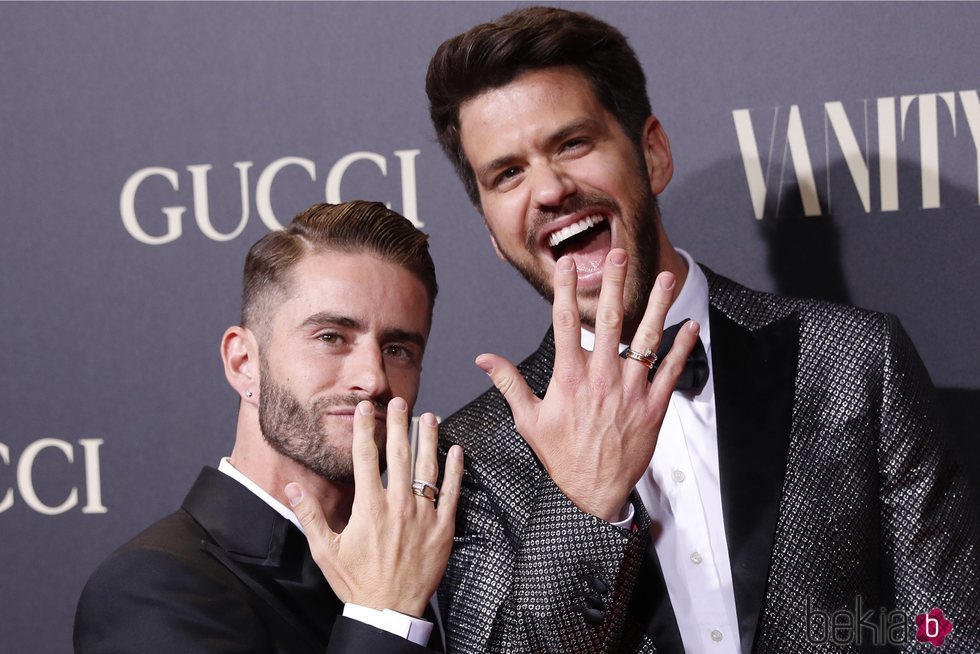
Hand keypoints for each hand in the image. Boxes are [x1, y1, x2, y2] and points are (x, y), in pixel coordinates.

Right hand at [285, 397, 462, 616]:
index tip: (363, 409)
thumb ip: (310, 516)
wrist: (389, 611)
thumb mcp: (326, 551)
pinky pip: (451, 494)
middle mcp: (398, 506)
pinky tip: (457, 452)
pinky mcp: (443, 528)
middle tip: (401, 402)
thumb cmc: (357, 582)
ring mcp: (423, 516)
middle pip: (400, 455)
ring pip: (428, 468)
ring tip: (430, 417)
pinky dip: (455, 471)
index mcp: (369, 508)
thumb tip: (291, 488)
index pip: (366, 458)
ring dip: (429, 440)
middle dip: (399, 424)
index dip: (364, 430)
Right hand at [475, 249, 699, 521]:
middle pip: (607, 320)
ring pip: (645, 339)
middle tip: (619, 254)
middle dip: (613, 283)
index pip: (563, 322)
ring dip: (656, 306)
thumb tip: (484, 359)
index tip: (567, 264)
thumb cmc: (561, 455)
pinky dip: (681, 348)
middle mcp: (600, 377)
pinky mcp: (653, 406)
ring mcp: (629, 390)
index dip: (564, 289)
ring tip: (666, 278)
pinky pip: (670, 371)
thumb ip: (509, 383)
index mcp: (569, 377)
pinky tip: (689, 326)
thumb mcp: (529, 419)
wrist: (592, 491)